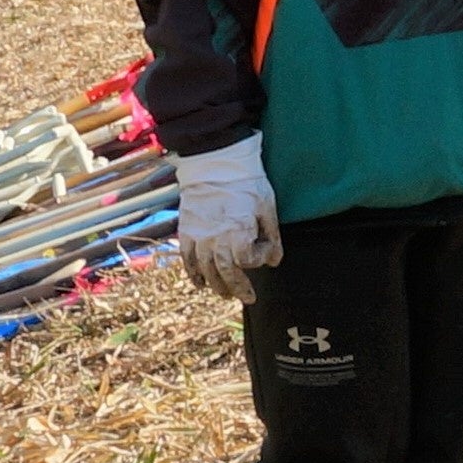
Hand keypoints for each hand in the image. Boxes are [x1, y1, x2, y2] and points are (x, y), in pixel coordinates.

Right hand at [172, 137, 279, 301]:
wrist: (215, 163)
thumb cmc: (247, 182)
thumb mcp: (267, 206)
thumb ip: (272, 236)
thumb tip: (275, 262)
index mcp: (238, 232)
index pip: (248, 260)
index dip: (260, 258)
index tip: (267, 248)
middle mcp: (216, 239)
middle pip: (225, 273)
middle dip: (237, 288)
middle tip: (247, 299)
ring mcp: (198, 237)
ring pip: (206, 270)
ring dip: (216, 285)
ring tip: (225, 293)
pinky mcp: (187, 232)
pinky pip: (188, 259)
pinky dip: (193, 273)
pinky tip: (200, 282)